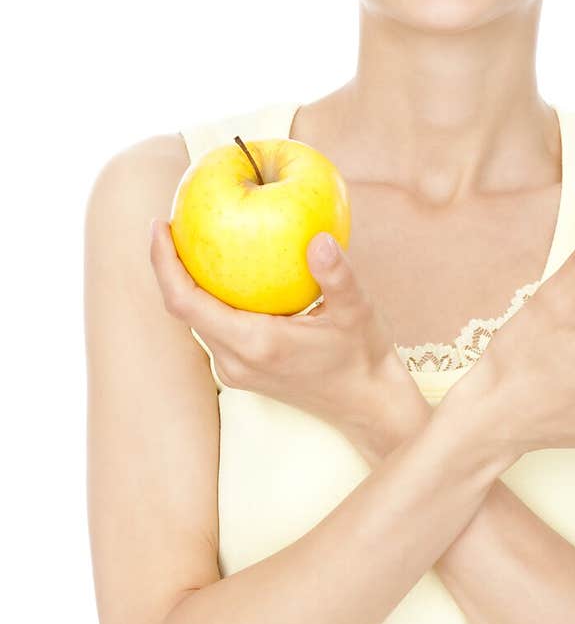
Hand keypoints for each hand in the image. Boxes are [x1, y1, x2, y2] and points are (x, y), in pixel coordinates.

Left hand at [149, 220, 422, 450]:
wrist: (366, 403)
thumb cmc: (362, 355)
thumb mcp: (357, 311)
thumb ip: (337, 275)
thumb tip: (319, 238)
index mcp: (254, 344)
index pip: (186, 302)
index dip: (163, 263)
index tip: (160, 224)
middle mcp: (235, 361)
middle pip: (182, 309)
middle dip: (170, 265)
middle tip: (174, 220)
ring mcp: (235, 370)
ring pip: (195, 319)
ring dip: (186, 281)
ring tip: (191, 238)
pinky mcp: (241, 370)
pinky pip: (212, 327)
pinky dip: (207, 296)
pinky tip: (220, 269)